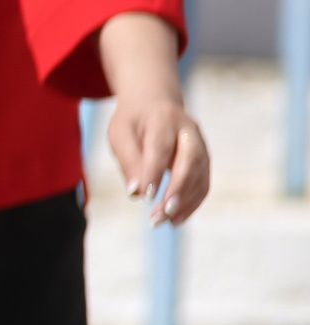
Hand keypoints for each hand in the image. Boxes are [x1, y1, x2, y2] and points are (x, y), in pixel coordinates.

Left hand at [96, 11, 209, 224]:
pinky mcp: (204, 159)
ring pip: (200, 175)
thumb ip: (128, 159)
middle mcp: (189, 130)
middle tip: (162, 213)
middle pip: (190, 161)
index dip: (154, 172)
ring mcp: (201, 144)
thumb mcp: (120, 133)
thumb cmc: (133, 121)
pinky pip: (203, 183)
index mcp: (164, 118)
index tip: (144, 196)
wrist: (155, 102)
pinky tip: (176, 219)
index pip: (160, 147)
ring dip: (185, 201)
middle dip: (179, 189)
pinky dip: (192, 203)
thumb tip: (136, 193)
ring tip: (165, 221)